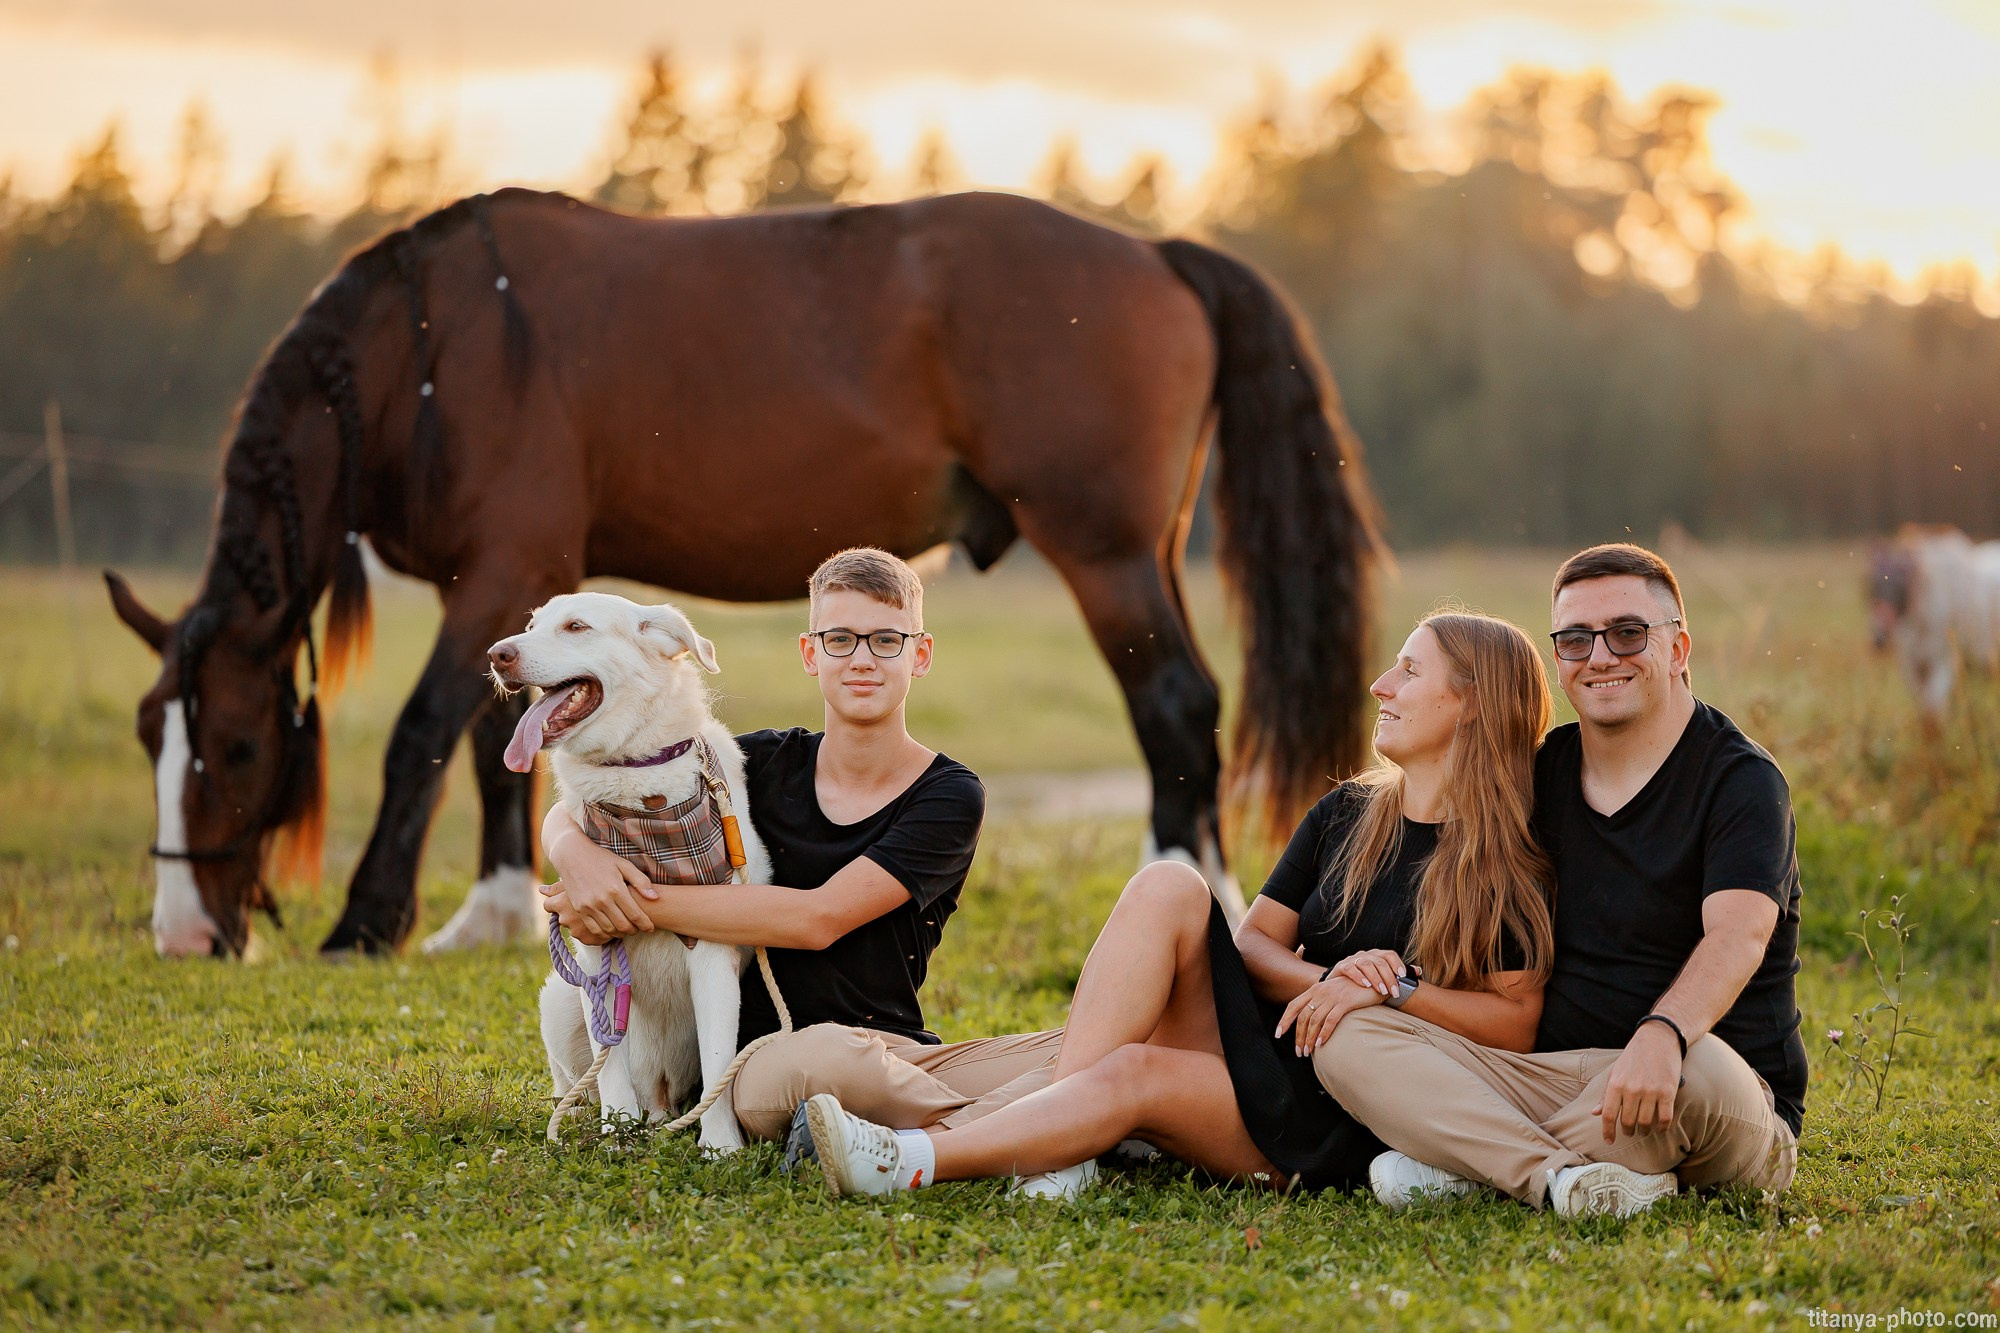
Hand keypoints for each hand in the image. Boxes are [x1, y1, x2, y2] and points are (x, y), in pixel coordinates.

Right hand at [538, 861, 656, 940]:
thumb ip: (640, 881)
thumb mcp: (624, 865)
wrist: (572, 855)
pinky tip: (611, 930)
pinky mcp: (580, 910)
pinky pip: (594, 929)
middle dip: (634, 930)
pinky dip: (605, 934)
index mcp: (616, 889)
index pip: (635, 915)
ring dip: (620, 934)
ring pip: (609, 930)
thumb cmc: (601, 859)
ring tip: (626, 930)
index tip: (651, 928)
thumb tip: (655, 897)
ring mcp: (589, 906)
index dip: (645, 925)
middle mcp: (602, 900)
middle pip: (623, 926)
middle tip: (639, 929)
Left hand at [539, 881, 609, 945]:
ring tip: (598, 911)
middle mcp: (565, 919)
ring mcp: (577, 931)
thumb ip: (558, 887)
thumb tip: (540, 889)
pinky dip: (593, 931)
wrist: (627, 900)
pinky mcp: (589, 940)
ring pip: (575, 927)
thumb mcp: (580, 880)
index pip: (548, 905)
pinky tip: (603, 920)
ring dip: (582, 923)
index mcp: (561, 903)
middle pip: (563, 916)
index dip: (555, 902)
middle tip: (585, 903)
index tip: (564, 899)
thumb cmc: (601, 881)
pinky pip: (587, 936)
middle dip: (571, 912)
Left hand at [1275, 974, 1380, 1055]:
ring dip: (1310, 1039)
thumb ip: (1320, 1003)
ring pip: (1314, 1021)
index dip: (1285, 1020)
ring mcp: (1332, 996)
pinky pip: (1330, 1020)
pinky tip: (1321, 1044)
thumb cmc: (1353, 990)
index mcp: (1315, 989)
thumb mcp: (1332, 993)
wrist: (1374, 980)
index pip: (1293, 1006)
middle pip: (1303, 1017)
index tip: (1278, 1034)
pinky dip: (1324, 1033)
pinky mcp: (1345, 1002)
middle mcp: (1321, 991)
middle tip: (1299, 1052)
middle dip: (1299, 1036)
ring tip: (1308, 1052)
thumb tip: (1309, 1023)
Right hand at [1331, 949, 1419, 996]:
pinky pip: (1350, 968)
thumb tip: (1419, 970)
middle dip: (1389, 977)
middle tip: (1394, 992)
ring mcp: (1352, 960)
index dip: (1397, 963)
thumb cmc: (1366, 982)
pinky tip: (1365, 985)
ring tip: (1382, 990)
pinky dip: (1358, 976)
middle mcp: (1365, 955)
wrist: (1340, 987)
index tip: (1402, 975)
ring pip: (1366, 964)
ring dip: (1376, 978)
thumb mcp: (1383, 978)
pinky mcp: (1341, 967)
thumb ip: (1398, 974)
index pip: (1389, 954)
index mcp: (1376, 956)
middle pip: (1379, 961)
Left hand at [1593, 1022, 1683, 1142]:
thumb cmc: (1634, 1057)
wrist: (1658, 1039)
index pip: (1607, 1115)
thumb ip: (1605, 1094)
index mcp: (1615, 1084)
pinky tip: (1659, 1129)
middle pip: (1627, 1121)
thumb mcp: (1615, 1072)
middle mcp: (1632, 1089)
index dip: (1607, 1131)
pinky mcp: (1668, 1092)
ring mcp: (1650, 1091)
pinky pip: (1665, 1118)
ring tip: (1644, 1130)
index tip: (1608, 1141)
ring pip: (1646, 1123)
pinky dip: (1662, 1128)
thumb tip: (1595, 1113)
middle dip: (1627, 1131)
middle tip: (1629, 1132)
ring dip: (1644, 1130)